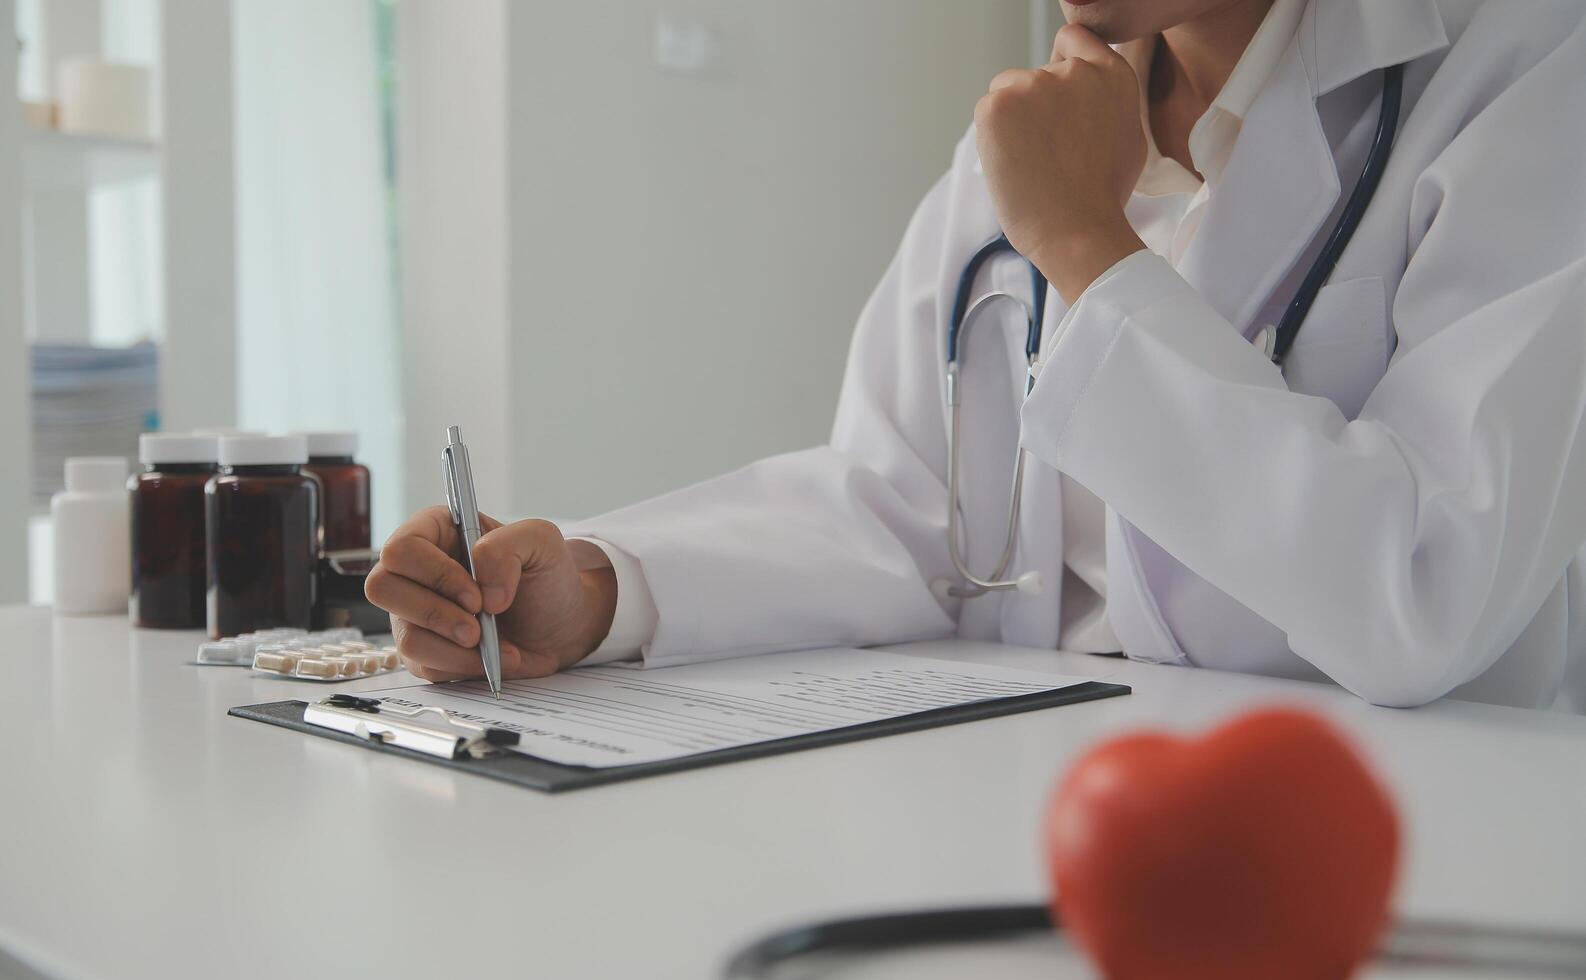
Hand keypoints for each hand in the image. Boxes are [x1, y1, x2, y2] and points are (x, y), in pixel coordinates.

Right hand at [365, 507, 618, 681]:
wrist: (561, 624)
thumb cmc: (545, 576)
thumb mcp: (541, 541)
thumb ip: (508, 546)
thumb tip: (483, 591)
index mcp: (436, 533)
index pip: (402, 549)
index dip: (435, 575)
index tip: (477, 596)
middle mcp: (416, 571)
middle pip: (383, 588)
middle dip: (436, 614)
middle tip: (478, 626)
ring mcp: (414, 612)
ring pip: (404, 635)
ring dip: (452, 647)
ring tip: (489, 644)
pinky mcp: (424, 650)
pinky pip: (423, 665)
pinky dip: (463, 667)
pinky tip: (492, 658)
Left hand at [974, 24, 1147, 303]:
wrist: (1077, 230)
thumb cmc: (1102, 196)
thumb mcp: (1127, 134)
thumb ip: (1104, 100)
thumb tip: (1084, 91)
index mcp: (1111, 74)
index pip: (1073, 40)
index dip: (1061, 64)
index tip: (1058, 97)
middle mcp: (1074, 71)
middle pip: (1036, 73)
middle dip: (1036, 106)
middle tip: (1048, 152)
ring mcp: (1034, 84)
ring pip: (1008, 92)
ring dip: (1013, 121)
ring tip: (1033, 162)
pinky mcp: (998, 104)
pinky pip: (988, 111)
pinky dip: (993, 136)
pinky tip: (1015, 164)